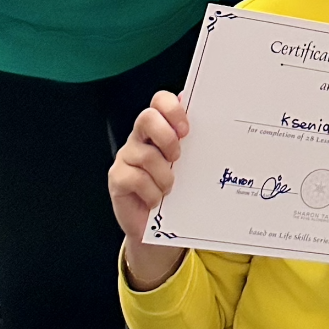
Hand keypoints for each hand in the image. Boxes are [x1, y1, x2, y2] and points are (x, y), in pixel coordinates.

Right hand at [108, 91, 188, 290]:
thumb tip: (210, 116)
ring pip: (146, 154)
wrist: (159, 228)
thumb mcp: (188, 163)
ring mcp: (126, 156)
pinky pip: (134, 178)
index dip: (172, 108)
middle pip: (146, 118)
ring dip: (164, 175)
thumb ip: (193, 141)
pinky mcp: (117, 178)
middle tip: (178, 156)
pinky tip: (157, 200)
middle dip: (166, 137)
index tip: (187, 129)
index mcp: (159, 127)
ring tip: (170, 187)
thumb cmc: (177, 189)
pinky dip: (151, 191)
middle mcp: (140, 137)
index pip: (159, 100)